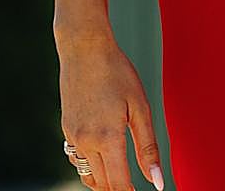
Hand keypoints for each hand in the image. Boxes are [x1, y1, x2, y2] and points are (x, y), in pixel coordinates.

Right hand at [57, 32, 164, 189]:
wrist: (84, 48)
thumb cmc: (116, 71)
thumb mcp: (139, 107)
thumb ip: (147, 147)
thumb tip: (157, 181)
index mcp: (106, 138)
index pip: (118, 184)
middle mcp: (85, 142)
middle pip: (102, 183)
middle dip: (118, 189)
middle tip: (134, 185)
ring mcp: (72, 136)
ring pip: (88, 174)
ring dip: (104, 180)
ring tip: (121, 175)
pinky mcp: (66, 128)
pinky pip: (77, 159)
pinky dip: (90, 165)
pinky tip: (103, 156)